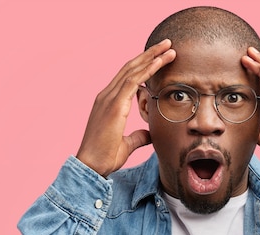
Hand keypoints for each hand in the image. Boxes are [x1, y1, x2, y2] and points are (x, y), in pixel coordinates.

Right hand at [76, 39, 175, 176]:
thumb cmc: (104, 157)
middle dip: (149, 54)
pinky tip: (160, 62)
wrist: (90, 166)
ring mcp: (109, 98)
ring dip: (152, 57)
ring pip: (133, 70)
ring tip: (169, 47)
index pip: (127, 77)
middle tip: (167, 44)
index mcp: (108, 102)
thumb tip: (148, 133)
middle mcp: (107, 96)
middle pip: (130, 68)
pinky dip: (148, 70)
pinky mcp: (114, 105)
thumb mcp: (126, 145)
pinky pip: (133, 81)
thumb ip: (137, 137)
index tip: (159, 56)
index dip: (143, 64)